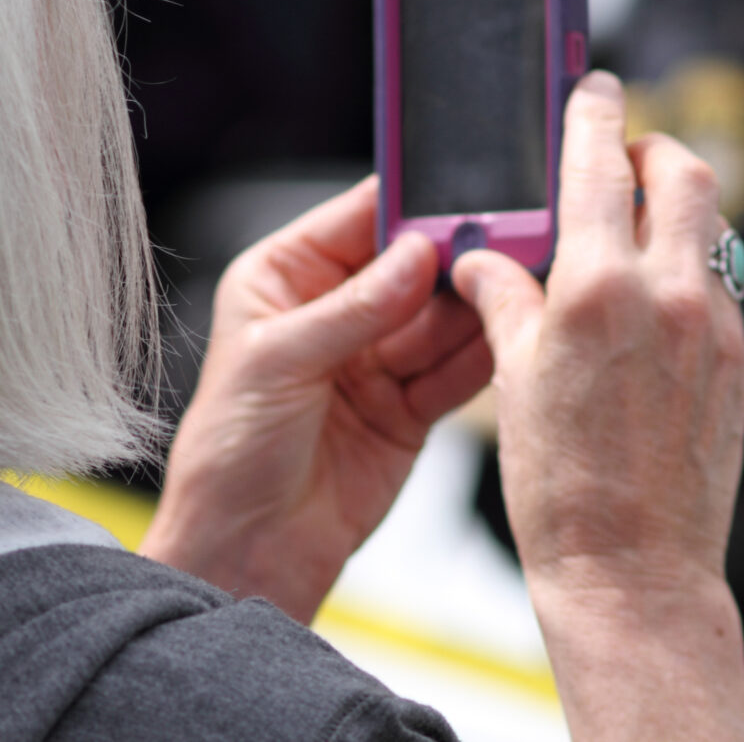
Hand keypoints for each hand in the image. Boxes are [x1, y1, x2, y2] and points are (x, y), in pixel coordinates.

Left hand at [140, 177, 491, 622]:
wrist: (247, 551)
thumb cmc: (228, 453)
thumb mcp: (276, 363)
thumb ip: (352, 309)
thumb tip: (414, 255)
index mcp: (285, 278)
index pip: (358, 219)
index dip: (409, 204)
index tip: (459, 191)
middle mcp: (334, 311)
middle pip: (413, 265)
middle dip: (455, 255)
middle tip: (503, 242)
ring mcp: (375, 359)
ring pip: (442, 316)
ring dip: (477, 304)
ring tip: (515, 286)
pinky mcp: (409, 407)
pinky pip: (455, 370)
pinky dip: (483, 356)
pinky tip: (510, 336)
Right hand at [454, 72, 743, 740]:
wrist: (634, 575)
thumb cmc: (559, 486)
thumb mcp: (513, 380)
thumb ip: (503, 300)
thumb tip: (481, 260)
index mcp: (600, 288)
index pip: (599, 164)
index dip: (594, 113)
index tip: (591, 87)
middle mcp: (671, 294)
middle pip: (686, 173)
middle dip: (652, 151)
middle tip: (619, 160)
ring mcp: (716, 328)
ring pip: (712, 228)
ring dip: (676, 210)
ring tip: (631, 233)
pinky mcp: (737, 364)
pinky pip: (721, 285)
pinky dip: (689, 269)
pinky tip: (651, 303)